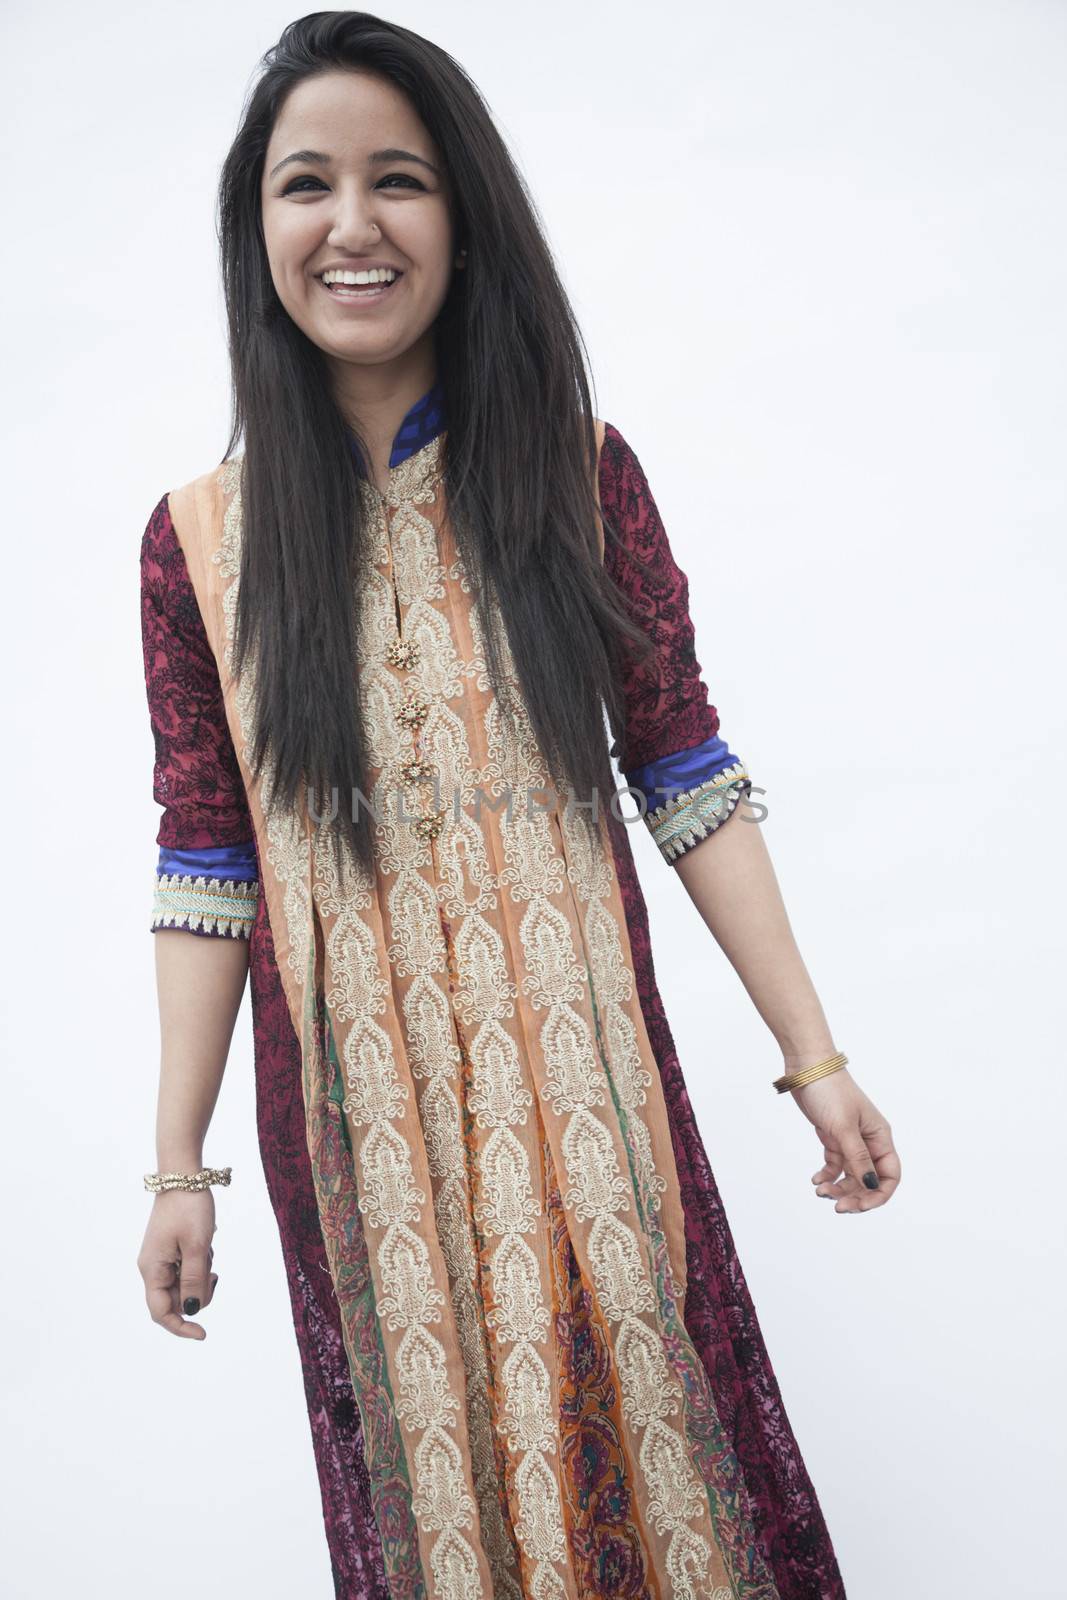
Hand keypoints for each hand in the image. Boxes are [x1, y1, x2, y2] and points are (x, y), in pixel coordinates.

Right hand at [138, 1189, 220, 1338]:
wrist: (184, 1175)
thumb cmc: (189, 1208)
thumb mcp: (197, 1247)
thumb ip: (194, 1281)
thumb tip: (191, 1310)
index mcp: (152, 1269)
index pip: (161, 1312)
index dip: (181, 1327)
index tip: (203, 1334)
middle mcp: (152, 1267)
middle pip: (176, 1299)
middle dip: (198, 1292)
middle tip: (213, 1270)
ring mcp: (161, 1258)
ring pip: (185, 1284)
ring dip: (201, 1274)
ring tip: (207, 1249)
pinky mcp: (171, 1249)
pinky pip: (188, 1268)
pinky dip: (200, 1262)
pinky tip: (205, 1243)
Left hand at [790, 1067, 899, 1212]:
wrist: (807, 1068)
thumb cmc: (830, 1091)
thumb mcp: (844, 1127)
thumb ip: (857, 1157)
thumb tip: (871, 1185)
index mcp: (880, 1137)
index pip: (890, 1175)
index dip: (879, 1194)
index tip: (861, 1205)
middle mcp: (869, 1141)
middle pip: (869, 1179)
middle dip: (856, 1196)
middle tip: (837, 1206)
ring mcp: (850, 1140)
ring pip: (850, 1175)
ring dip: (838, 1188)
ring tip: (820, 1191)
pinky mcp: (833, 1137)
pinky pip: (835, 1165)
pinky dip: (827, 1175)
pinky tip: (816, 1180)